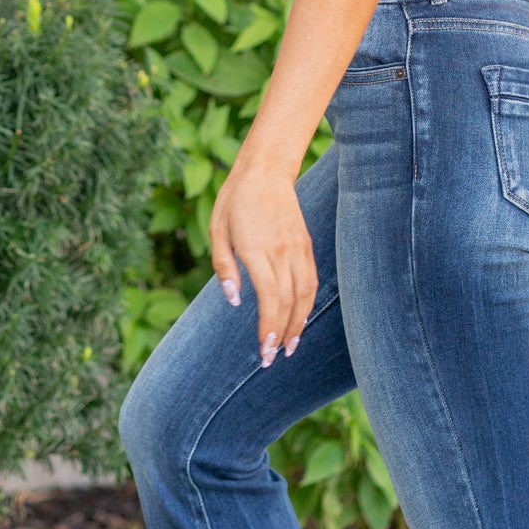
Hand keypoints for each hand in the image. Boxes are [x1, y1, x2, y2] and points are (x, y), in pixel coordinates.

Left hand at [209, 154, 317, 363]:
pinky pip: (311, 280)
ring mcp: (297, 248)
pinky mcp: (305, 245)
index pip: (269, 296)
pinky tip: (300, 319)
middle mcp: (281, 251)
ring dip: (300, 323)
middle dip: (283, 333)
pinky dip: (307, 304)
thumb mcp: (217, 230)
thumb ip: (224, 266)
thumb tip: (234, 299)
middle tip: (273, 358)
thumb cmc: (234, 201)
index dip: (269, 325)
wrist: (265, 171)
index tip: (264, 348)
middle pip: (290, 301)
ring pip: (306, 293)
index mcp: (257, 248)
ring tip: (290, 347)